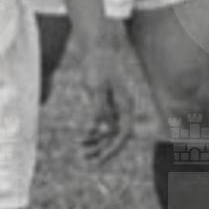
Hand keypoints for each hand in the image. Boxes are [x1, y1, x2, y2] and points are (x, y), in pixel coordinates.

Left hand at [76, 29, 132, 164]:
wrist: (98, 47)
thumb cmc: (98, 66)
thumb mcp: (97, 89)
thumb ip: (100, 109)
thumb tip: (102, 130)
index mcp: (126, 105)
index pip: (122, 134)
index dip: (111, 150)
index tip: (99, 161)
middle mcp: (124, 107)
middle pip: (117, 135)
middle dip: (103, 149)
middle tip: (88, 160)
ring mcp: (117, 105)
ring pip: (110, 130)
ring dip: (97, 142)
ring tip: (82, 151)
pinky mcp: (109, 101)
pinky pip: (104, 122)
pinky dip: (94, 131)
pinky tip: (83, 138)